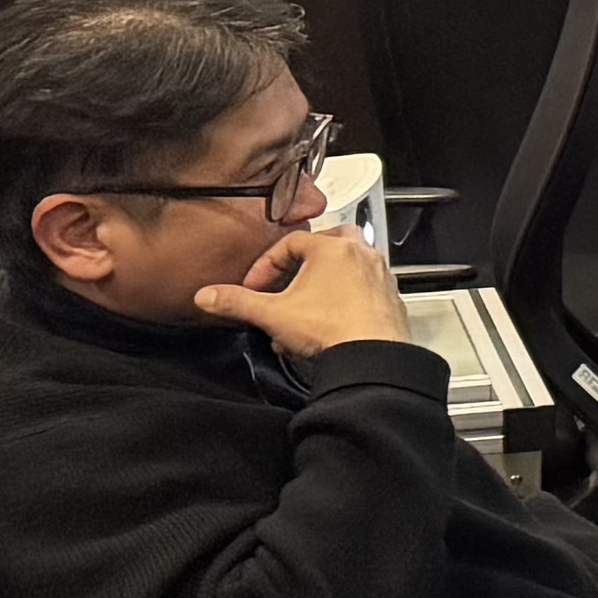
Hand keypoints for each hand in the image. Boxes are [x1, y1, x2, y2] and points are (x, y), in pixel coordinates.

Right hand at [196, 224, 410, 360]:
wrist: (372, 357)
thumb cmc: (332, 329)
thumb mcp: (273, 314)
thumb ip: (237, 302)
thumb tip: (208, 296)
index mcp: (333, 249)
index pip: (292, 241)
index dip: (267, 263)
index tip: (255, 286)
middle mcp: (362, 255)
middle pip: (329, 240)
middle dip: (303, 258)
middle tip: (286, 277)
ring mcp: (380, 275)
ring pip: (349, 263)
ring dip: (324, 278)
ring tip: (303, 302)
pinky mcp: (389, 297)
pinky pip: (363, 286)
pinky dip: (345, 295)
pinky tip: (327, 319)